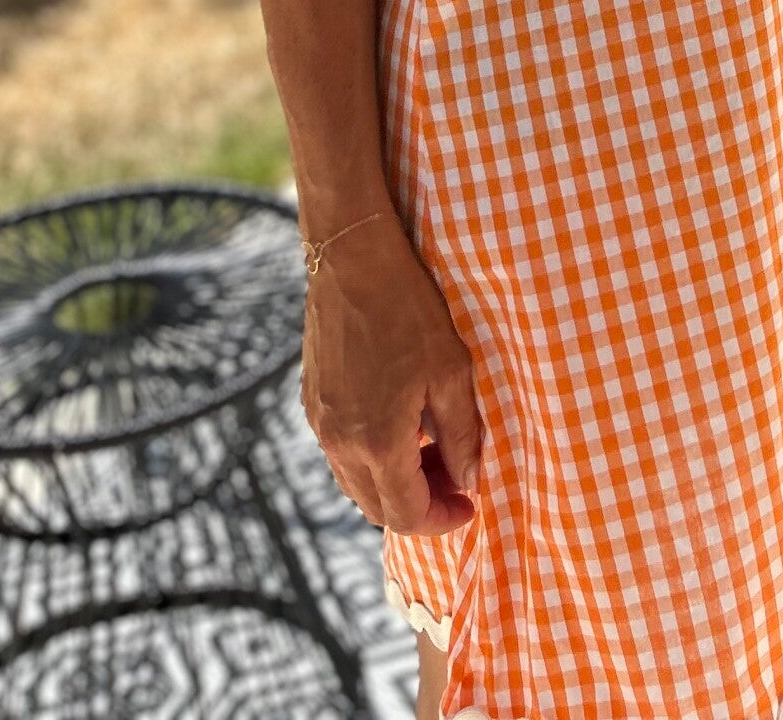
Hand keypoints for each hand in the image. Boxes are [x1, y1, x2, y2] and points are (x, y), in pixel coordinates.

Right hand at [300, 212, 481, 535]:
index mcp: (378, 442)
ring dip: (395, 484)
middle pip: (378, 509)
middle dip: (421, 505)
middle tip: (456, 478)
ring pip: (357, 484)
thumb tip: (469, 480)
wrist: (353, 261)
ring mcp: (321, 426)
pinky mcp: (312, 404)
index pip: (407, 515)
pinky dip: (373, 458)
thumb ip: (462, 435)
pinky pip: (342, 454)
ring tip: (433, 452)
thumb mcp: (452, 370)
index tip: (469, 505)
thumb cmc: (408, 310)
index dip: (442, 520)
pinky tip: (402, 425)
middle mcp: (340, 444)